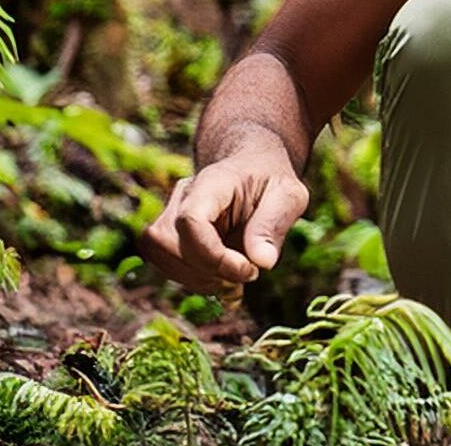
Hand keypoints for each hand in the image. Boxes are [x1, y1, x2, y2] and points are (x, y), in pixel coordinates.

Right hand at [140, 147, 311, 289]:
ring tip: (236, 279)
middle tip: (248, 274)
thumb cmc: (270, 181)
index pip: (190, 220)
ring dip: (200, 279)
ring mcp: (171, 214)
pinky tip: (225, 281)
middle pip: (169, 242)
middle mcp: (183, 196)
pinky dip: (196, 281)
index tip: (249, 270)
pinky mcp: (169, 236)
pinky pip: (168, 265)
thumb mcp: (288, 195)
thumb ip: (275, 224)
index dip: (213, 255)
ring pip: (162, 256)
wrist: (253, 170)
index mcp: (212, 182)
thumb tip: (263, 262)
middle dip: (208, 271)